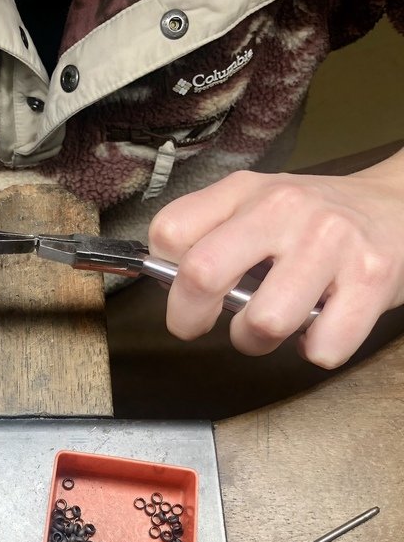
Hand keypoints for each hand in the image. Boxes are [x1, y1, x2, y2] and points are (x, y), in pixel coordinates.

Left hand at [148, 150, 403, 367]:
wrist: (397, 206)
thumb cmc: (312, 217)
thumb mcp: (254, 203)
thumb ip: (206, 231)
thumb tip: (165, 280)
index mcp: (245, 191)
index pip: (170, 231)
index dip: (162, 272)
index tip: (177, 287)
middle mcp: (284, 210)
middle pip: (202, 275)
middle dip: (188, 318)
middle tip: (197, 325)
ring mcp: (329, 244)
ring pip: (263, 323)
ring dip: (256, 341)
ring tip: (269, 323)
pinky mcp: (371, 280)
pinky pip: (323, 347)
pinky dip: (314, 350)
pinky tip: (317, 326)